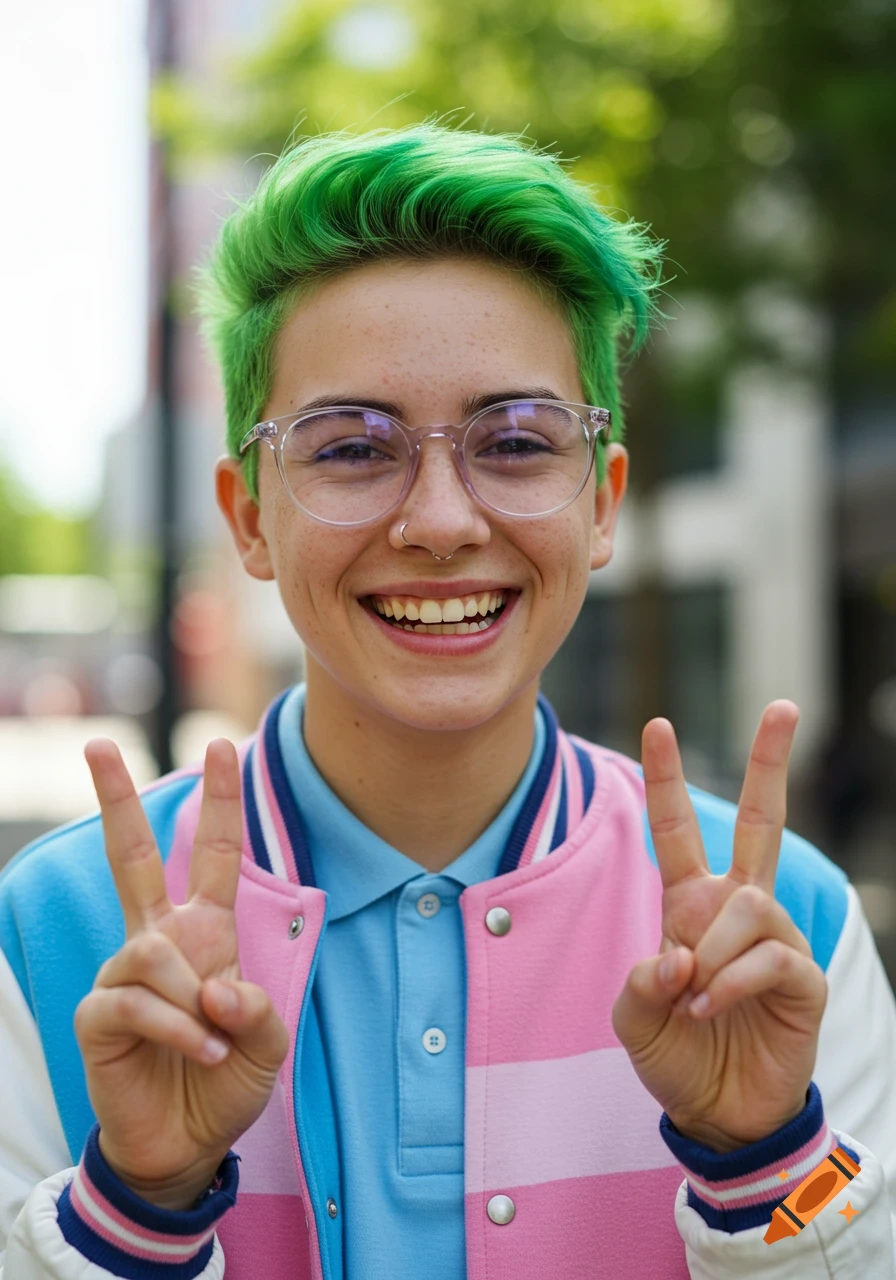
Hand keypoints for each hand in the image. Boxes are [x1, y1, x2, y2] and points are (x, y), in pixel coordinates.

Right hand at [75, 738, 288, 1208]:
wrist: (185, 1146)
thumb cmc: (225, 1083)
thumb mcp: (267, 1044)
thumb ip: (257, 1008)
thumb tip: (215, 986)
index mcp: (204, 933)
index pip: (213, 854)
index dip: (220, 802)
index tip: (225, 745)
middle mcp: (159, 941)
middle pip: (131, 856)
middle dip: (115, 799)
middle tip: (97, 745)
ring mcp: (123, 974)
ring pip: (150, 950)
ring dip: (191, 998)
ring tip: (212, 1041)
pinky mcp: (98, 1014)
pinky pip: (134, 1000)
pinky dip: (175, 1027)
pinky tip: (198, 1052)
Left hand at [611, 701, 826, 1152]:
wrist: (721, 1114)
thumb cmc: (677, 1055)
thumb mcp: (634, 1019)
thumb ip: (641, 983)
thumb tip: (676, 955)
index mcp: (690, 905)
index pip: (677, 830)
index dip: (668, 779)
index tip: (659, 724)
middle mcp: (735, 908)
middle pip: (759, 821)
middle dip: (769, 763)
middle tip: (784, 706)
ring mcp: (773, 938)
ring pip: (749, 903)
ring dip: (712, 951)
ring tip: (696, 997)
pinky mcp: (802, 976)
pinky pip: (769, 955)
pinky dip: (731, 982)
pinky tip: (713, 1008)